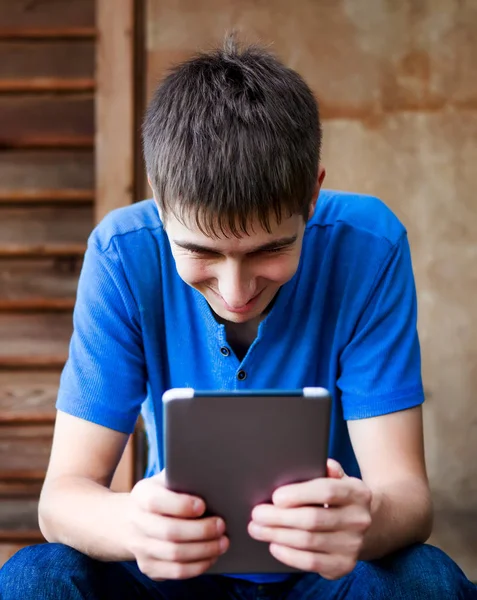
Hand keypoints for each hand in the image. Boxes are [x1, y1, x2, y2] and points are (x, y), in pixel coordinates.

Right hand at [128, 472, 227, 579]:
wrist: (133, 518)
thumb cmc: (163, 493)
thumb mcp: (167, 479)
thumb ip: (184, 476)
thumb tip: (213, 477)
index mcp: (141, 495)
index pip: (156, 502)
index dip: (181, 505)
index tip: (203, 505)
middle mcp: (136, 522)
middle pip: (169, 532)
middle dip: (200, 531)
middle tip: (222, 526)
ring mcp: (140, 547)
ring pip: (174, 555)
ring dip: (204, 550)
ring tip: (223, 543)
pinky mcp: (148, 567)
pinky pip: (175, 572)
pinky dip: (198, 566)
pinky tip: (212, 556)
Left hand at [248, 459, 371, 579]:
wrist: (364, 527)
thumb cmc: (339, 497)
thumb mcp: (338, 479)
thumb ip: (327, 470)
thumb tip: (320, 463)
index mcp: (358, 492)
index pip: (327, 491)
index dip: (299, 494)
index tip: (275, 497)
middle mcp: (359, 519)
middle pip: (313, 519)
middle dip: (279, 517)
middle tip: (256, 513)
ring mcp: (353, 545)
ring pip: (308, 541)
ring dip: (277, 535)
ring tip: (257, 529)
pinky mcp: (344, 565)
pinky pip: (311, 562)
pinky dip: (289, 555)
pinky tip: (274, 545)